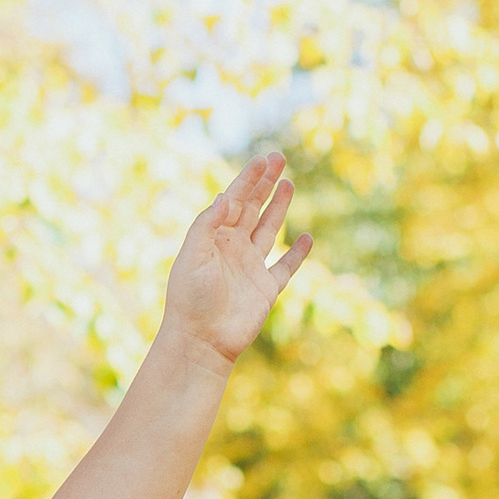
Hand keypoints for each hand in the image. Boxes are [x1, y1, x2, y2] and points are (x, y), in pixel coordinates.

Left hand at [157, 146, 310, 366]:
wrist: (201, 341)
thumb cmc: (190, 299)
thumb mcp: (193, 256)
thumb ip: (208, 224)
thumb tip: (227, 196)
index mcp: (214, 238)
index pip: (235, 200)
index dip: (249, 179)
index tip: (263, 159)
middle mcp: (233, 248)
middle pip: (254, 208)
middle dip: (265, 183)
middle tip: (280, 158)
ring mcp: (251, 267)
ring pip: (270, 229)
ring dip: (279, 207)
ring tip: (289, 183)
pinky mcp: (266, 289)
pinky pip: (285, 267)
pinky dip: (298, 254)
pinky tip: (308, 238)